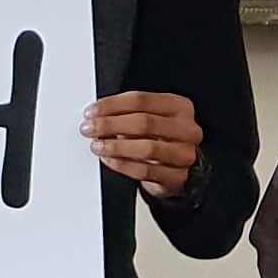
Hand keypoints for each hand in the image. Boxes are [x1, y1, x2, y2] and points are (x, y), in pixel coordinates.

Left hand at [84, 88, 201, 197]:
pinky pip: (146, 171)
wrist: (177, 167)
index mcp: (180, 106)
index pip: (142, 100)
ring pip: (147, 148)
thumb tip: (98, 115)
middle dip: (111, 125)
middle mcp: (187, 129)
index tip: (92, 111)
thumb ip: (128, 113)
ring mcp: (184, 154)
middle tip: (90, 128)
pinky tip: (110, 160)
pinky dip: (123, 165)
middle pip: (145, 122)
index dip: (112, 105)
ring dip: (116, 147)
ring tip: (98, 146)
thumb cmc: (160, 138)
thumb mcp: (150, 117)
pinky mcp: (177, 177)